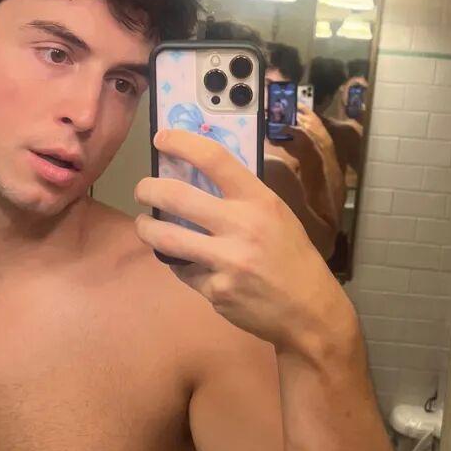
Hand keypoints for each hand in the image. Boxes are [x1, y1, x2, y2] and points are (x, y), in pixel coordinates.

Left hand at [134, 129, 356, 355]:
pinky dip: (184, 268)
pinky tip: (195, 268)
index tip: (161, 139)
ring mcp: (227, 261)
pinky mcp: (216, 291)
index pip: (215, 159)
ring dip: (146, 229)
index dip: (181, 143)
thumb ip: (241, 199)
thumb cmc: (291, 257)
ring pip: (167, 238)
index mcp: (259, 201)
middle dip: (148, 190)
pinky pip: (185, 273)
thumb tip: (195, 180)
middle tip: (142, 191)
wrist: (308, 310)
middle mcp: (242, 226)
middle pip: (176, 196)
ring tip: (144, 226)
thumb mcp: (276, 217)